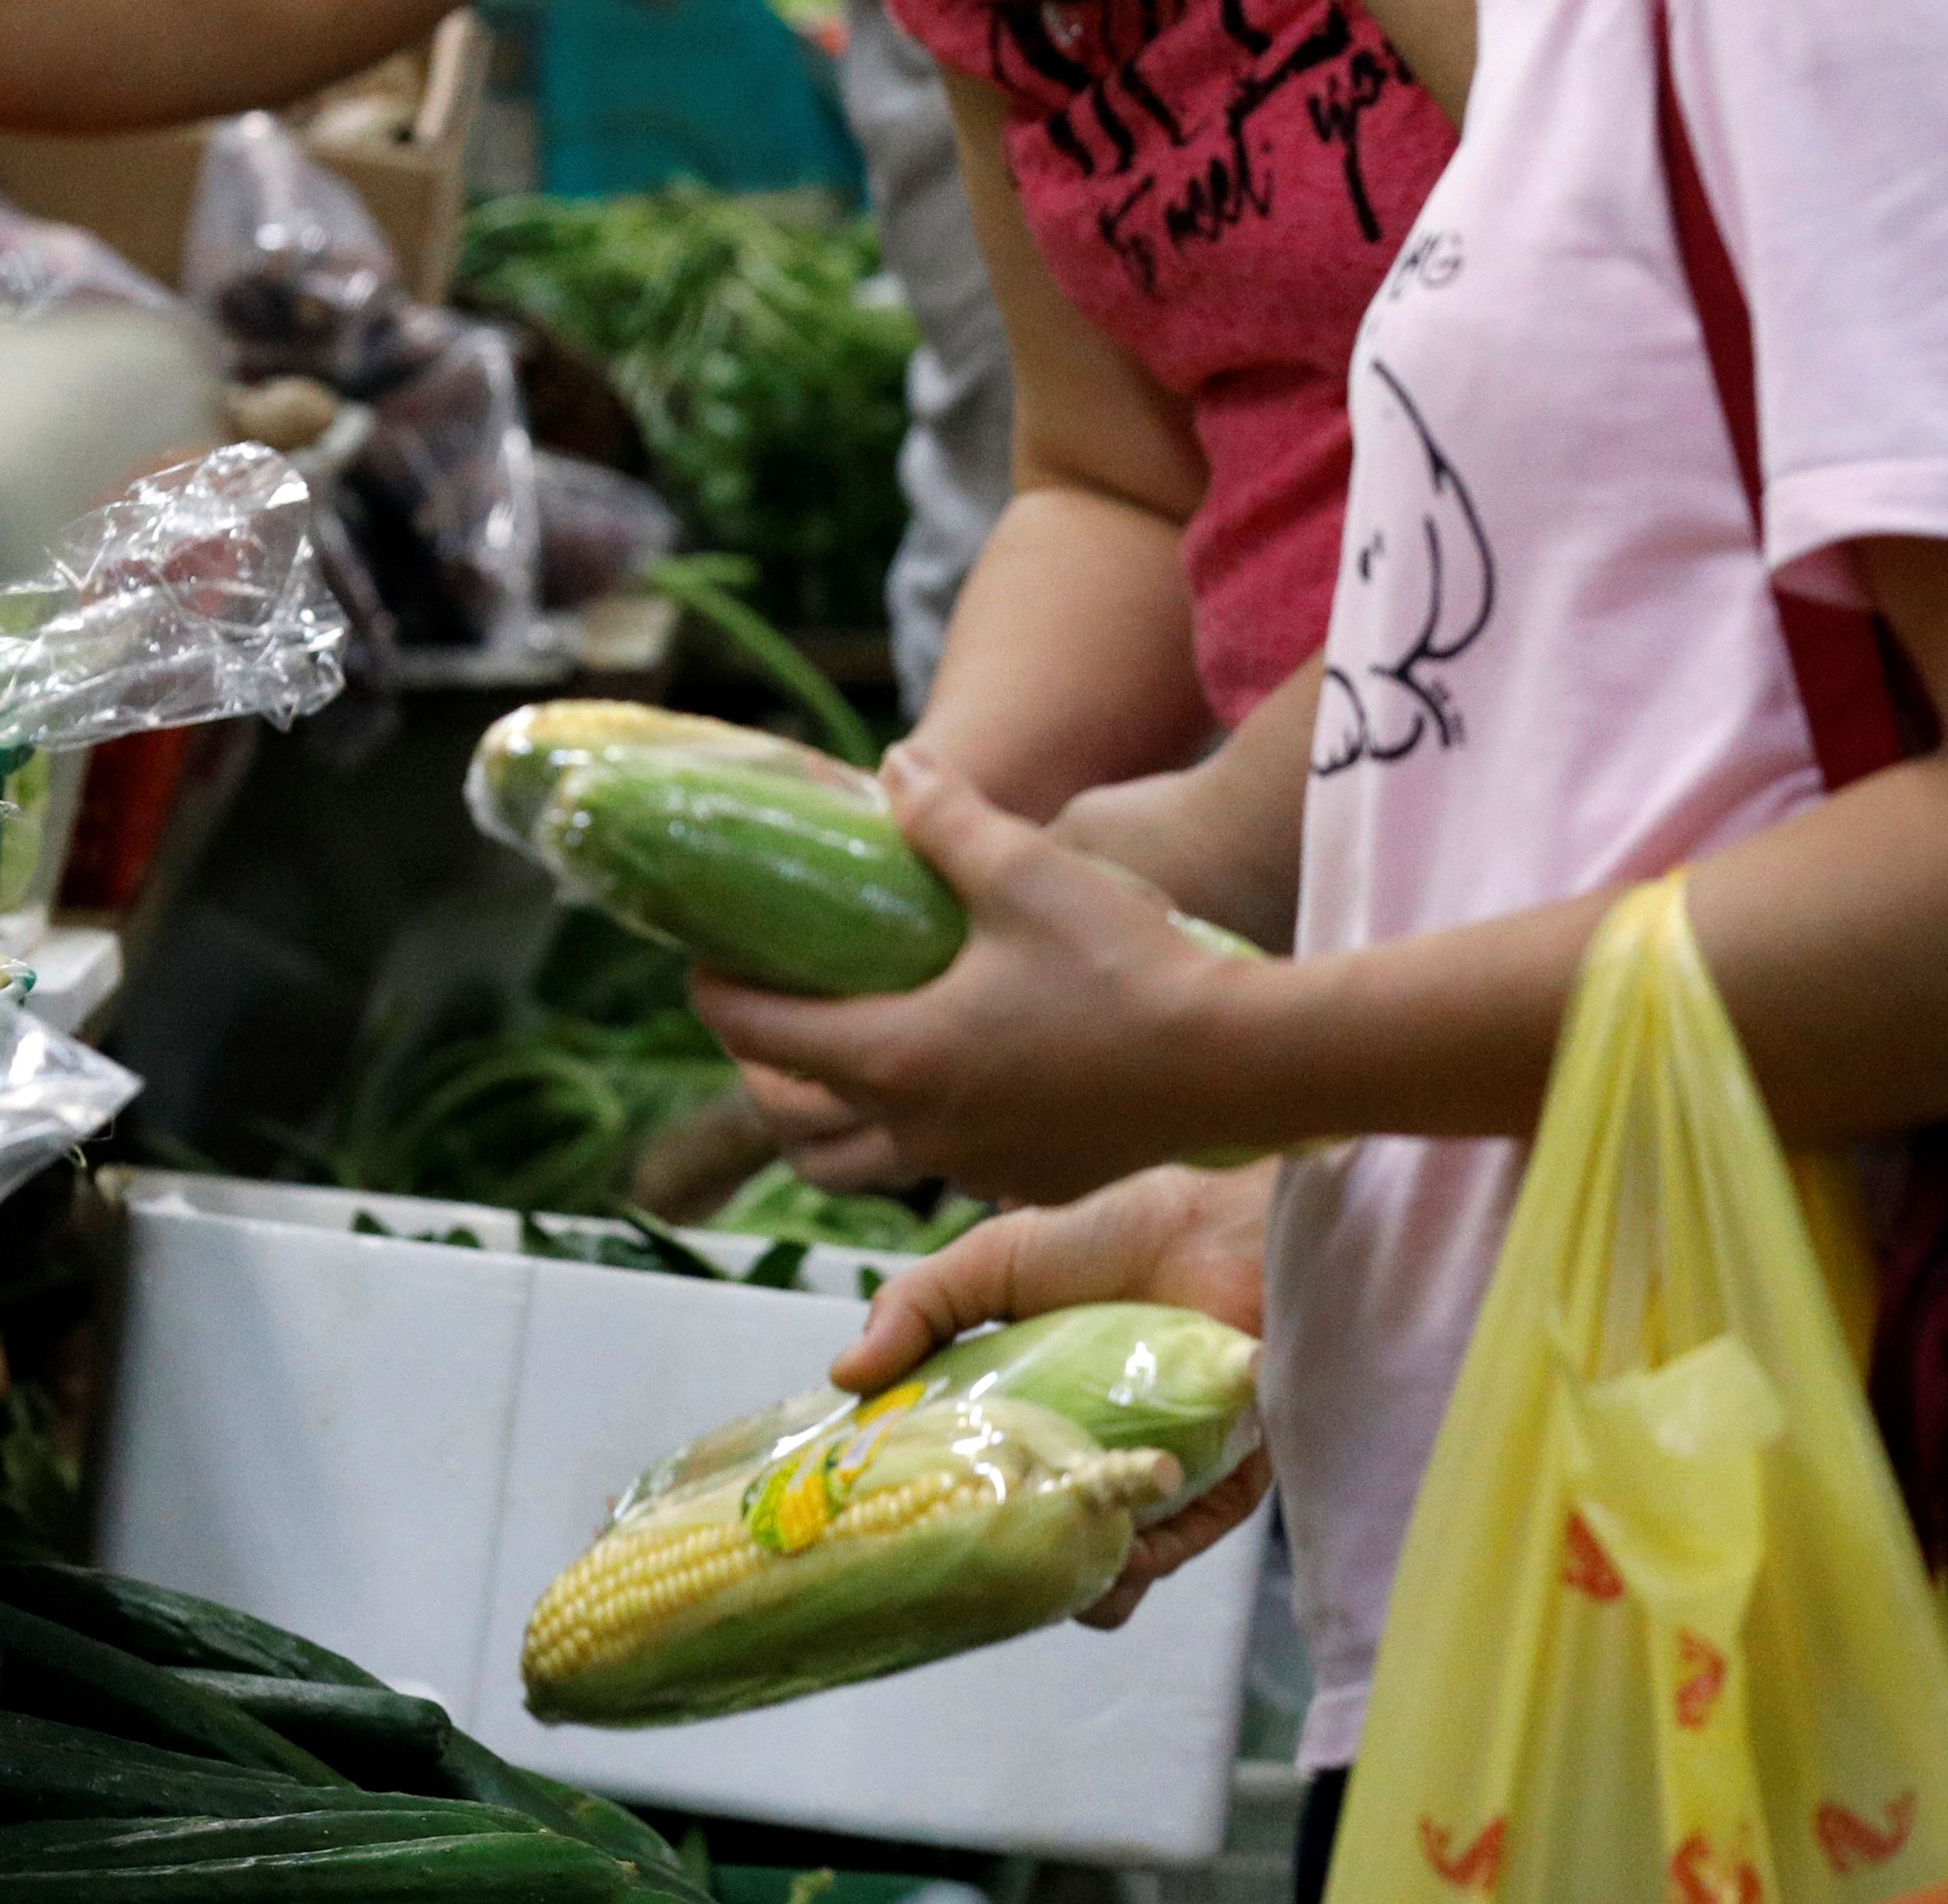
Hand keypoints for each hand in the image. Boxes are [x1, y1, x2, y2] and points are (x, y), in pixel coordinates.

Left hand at [689, 743, 1239, 1205]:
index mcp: (895, 1056)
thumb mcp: (1023, 871)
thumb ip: (943, 817)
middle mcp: (920, 1130)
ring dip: (839, 1103)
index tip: (703, 955)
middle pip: (796, 1112)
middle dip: (763, 1058)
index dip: (716, 991)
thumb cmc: (1126, 964)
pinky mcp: (1032, 1182)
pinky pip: (946, 1160)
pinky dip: (922, 1122)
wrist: (1244, 1062)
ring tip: (852, 1040)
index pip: (758, 1037)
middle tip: (768, 996)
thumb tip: (892, 766)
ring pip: (869, 1150)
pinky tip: (955, 1068)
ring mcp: (976, 1169)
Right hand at [828, 1166, 1278, 1626]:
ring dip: (1063, 1574)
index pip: (971, 1485)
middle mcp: (1082, 1455)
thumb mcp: (991, 1261)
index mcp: (1027, 1410)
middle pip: (1029, 1548)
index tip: (892, 1523)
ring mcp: (1144, 1480)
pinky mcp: (1213, 1491)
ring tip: (1047, 1544)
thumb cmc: (1114, 1229)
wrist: (1222, 1224)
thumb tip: (844, 1377)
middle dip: (995, 1567)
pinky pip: (1166, 1555)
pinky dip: (1134, 1560)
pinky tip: (1116, 1531)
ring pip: (1096, 1572)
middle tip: (969, 1550)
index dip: (933, 1513)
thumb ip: (916, 1309)